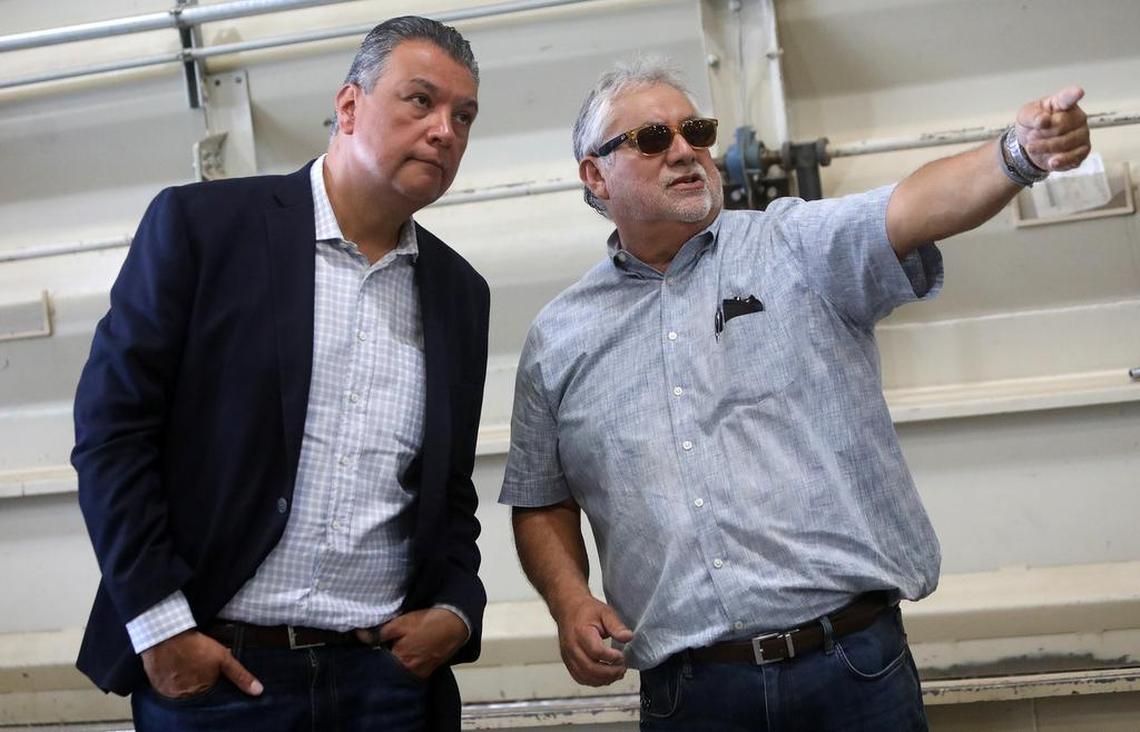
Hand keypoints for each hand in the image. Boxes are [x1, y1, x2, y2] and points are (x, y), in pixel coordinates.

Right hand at [140, 629, 262, 698]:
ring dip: (184, 682)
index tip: (210, 674)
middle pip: (195, 694)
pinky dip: (171, 680)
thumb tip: (258, 691)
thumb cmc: (196, 646)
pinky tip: (174, 667)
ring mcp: (168, 692)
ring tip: (186, 665)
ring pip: (180, 690)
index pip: (210, 695)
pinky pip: (166, 687)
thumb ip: (240, 676)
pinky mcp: (156, 685)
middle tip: (197, 667)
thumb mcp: (223, 658)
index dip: (212, 683)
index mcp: (200, 692)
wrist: (166, 635)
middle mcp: (183, 697)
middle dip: (199, 683)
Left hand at [355, 608, 466, 679]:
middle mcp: (409, 671)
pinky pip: (411, 674)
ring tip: (394, 654)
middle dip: (382, 665)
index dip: (371, 659)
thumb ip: (379, 632)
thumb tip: (359, 636)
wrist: (455, 624)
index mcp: (400, 660)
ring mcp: (420, 674)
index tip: (367, 652)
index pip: (377, 666)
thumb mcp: (401, 623)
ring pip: (400, 675)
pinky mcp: (428, 672)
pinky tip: (406, 657)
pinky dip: (406, 668)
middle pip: (389, 673)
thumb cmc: (428, 622)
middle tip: (381, 651)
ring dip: (395, 667)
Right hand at [554, 595, 633, 686]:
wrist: (568, 609)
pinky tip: (605, 677)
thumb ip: (617, 626)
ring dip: (603, 679)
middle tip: (622, 668)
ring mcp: (568, 656)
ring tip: (616, 674)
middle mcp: (572, 646)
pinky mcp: (568, 662)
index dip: (612, 657)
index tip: (622, 656)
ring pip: (585, 676)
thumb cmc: (586, 610)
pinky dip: (594, 681)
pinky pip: (580, 677)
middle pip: (590, 668)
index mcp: (581, 632)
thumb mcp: (605, 612)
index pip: (596, 651)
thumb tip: (628, 637)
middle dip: (610, 672)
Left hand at [1016, 86, 1089, 171]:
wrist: (1031, 146)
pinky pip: (1074, 157)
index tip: (1078, 92)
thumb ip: (1032, 115)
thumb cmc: (1033, 125)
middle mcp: (1077, 117)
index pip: (1068, 97)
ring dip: (1045, 147)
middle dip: (1041, 134)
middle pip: (1061, 126)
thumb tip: (1044, 120)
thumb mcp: (1024, 116)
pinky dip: (1061, 161)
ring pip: (1066, 143)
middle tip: (1031, 136)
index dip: (1073, 94)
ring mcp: (1082, 134)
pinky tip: (1052, 161)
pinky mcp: (1082, 151)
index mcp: (1062, 103)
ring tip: (1032, 147)